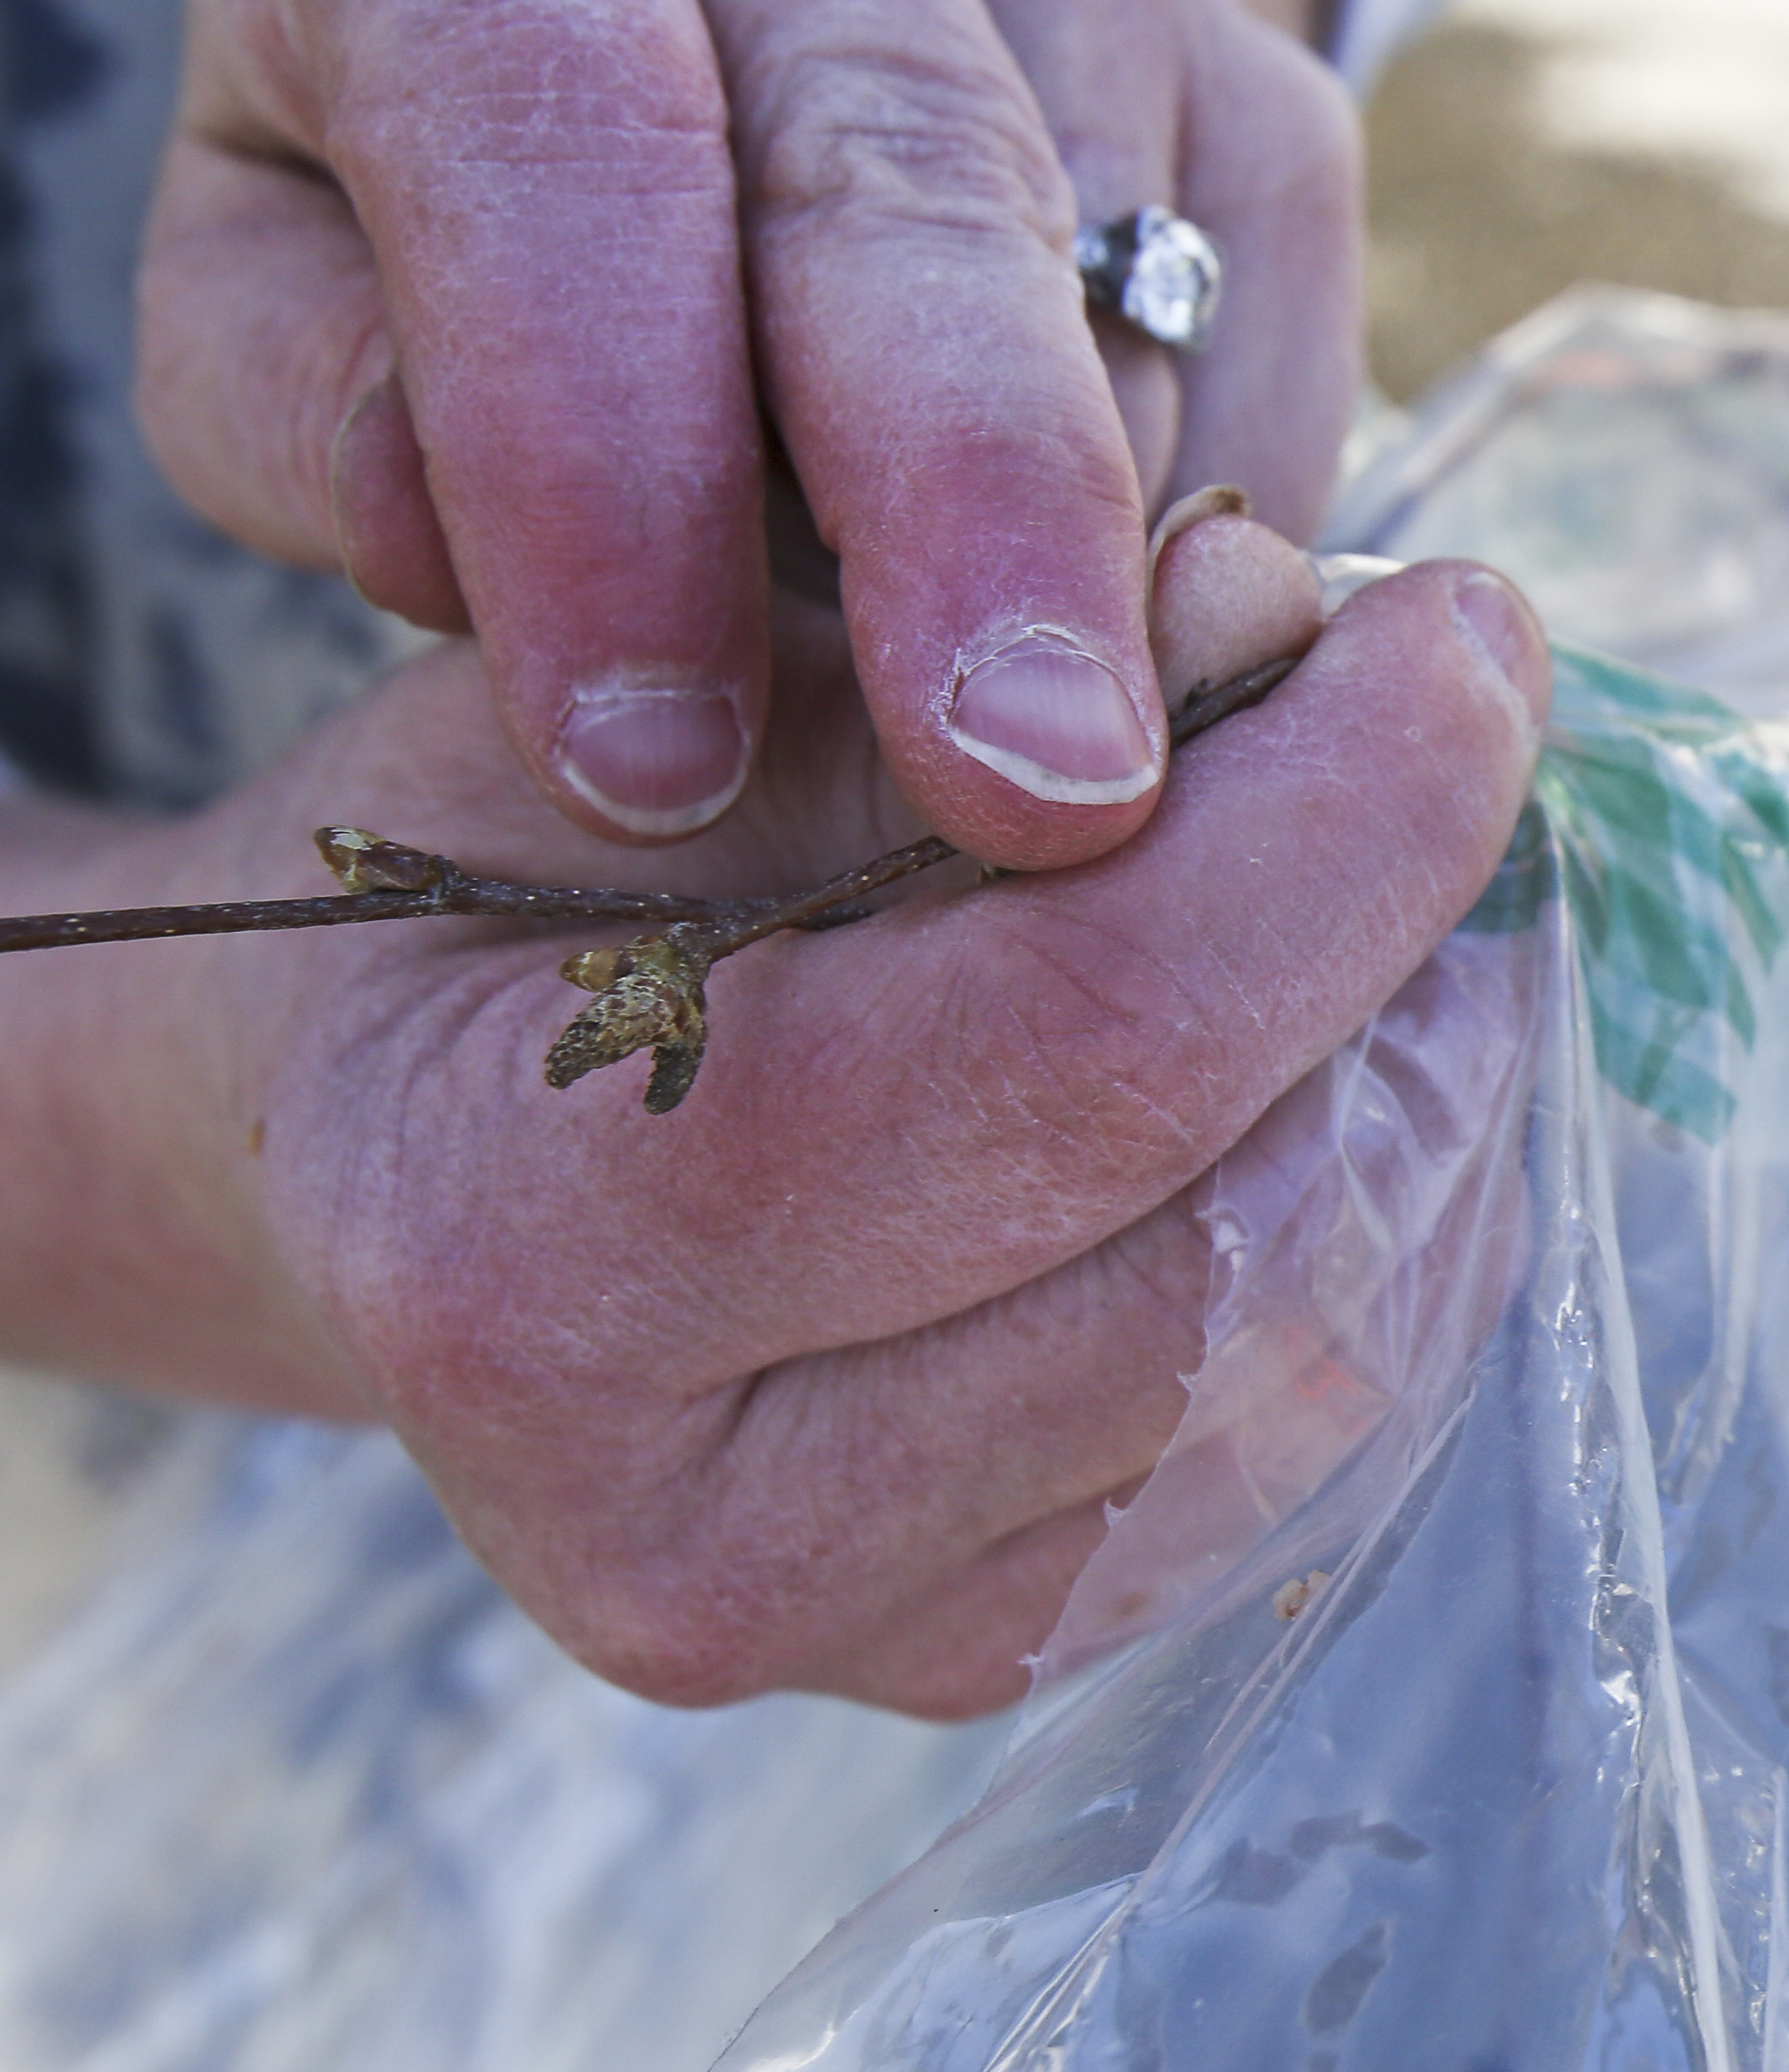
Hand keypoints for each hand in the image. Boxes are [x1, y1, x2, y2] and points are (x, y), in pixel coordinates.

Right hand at [0, 554, 1544, 1714]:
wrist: (365, 1146)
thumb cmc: (471, 882)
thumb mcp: (661, 701)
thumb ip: (963, 682)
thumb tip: (1293, 635)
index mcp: (530, 1260)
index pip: (1081, 1052)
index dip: (1334, 823)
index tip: (1454, 634)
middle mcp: (687, 1534)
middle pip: (1241, 1240)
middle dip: (1402, 946)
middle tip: (1431, 731)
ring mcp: (842, 1641)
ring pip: (1318, 1370)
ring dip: (1426, 1089)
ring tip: (1386, 890)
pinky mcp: (965, 1655)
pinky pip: (1300, 1453)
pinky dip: (1381, 1229)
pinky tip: (1340, 1062)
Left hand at [137, 0, 1357, 876]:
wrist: (725, 5)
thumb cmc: (436, 206)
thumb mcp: (276, 294)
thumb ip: (319, 413)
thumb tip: (467, 556)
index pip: (552, 107)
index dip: (602, 449)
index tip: (651, 763)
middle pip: (906, 156)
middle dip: (965, 497)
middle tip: (1018, 786)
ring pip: (1121, 264)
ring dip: (1087, 555)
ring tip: (1017, 767)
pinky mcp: (1242, 50)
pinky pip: (1270, 322)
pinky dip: (1197, 528)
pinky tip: (1102, 639)